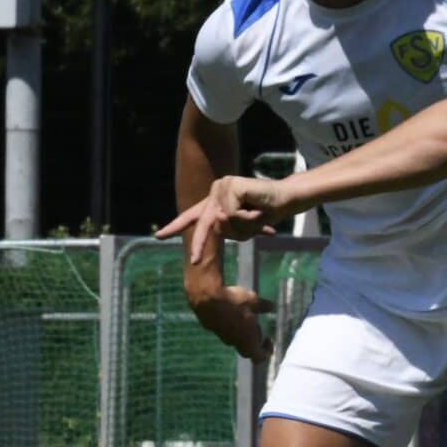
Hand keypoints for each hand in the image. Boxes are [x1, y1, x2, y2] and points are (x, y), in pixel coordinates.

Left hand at [156, 176, 293, 262]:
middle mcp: (216, 191)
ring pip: (222, 222)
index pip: (193, 215)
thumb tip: (219, 219)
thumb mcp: (244, 226)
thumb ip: (229, 226)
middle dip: (199, 243)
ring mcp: (222, 186)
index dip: (176, 226)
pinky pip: (233, 214)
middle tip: (193, 262)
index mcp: (216, 202)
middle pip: (203, 222)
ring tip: (259, 218)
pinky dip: (248, 218)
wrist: (287, 198)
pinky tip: (258, 210)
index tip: (160, 237)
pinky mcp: (231, 185)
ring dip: (244, 227)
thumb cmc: (268, 211)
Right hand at [187, 282, 273, 361]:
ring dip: (243, 332)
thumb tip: (273, 307)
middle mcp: (234, 342)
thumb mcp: (254, 301)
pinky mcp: (213, 328)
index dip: (267, 351)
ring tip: (246, 316)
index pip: (259, 357)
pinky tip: (232, 311)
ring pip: (236, 340)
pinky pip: (226, 331)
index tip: (269, 339)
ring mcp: (222, 336)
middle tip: (258, 327)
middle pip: (247, 350)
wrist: (206, 298)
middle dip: (255, 341)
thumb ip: (265, 306)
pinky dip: (232, 326)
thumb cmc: (234, 302)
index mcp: (248, 340)